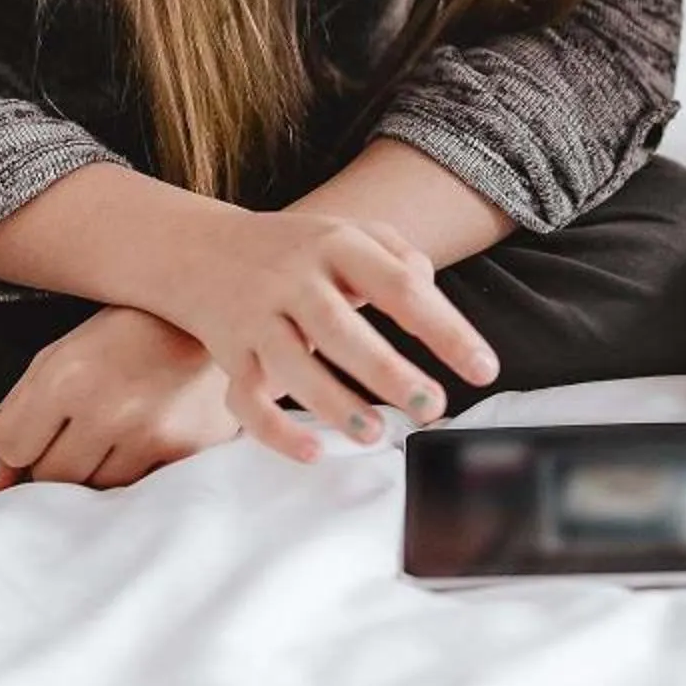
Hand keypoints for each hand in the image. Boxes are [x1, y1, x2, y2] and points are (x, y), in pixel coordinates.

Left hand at [0, 306, 237, 489]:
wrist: (213, 316)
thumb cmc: (129, 333)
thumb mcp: (62, 355)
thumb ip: (19, 414)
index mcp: (69, 375)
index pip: (13, 448)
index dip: (20, 445)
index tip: (38, 434)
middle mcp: (109, 409)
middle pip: (50, 477)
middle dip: (54, 460)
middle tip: (79, 429)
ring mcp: (150, 435)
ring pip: (93, 489)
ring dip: (94, 469)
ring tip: (115, 429)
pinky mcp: (184, 452)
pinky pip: (136, 488)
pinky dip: (132, 471)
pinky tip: (143, 436)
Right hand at [148, 206, 497, 462]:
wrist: (201, 249)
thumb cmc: (300, 250)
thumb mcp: (351, 233)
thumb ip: (400, 257)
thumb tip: (430, 296)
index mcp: (337, 245)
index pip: (399, 286)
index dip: (446, 329)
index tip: (484, 370)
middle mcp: (294, 279)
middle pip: (341, 328)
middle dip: (387, 372)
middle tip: (432, 408)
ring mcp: (257, 317)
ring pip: (292, 366)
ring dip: (333, 403)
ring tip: (376, 435)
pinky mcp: (230, 354)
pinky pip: (246, 399)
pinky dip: (275, 430)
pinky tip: (312, 452)